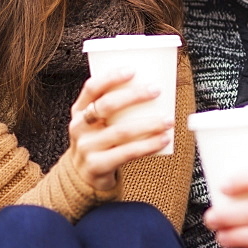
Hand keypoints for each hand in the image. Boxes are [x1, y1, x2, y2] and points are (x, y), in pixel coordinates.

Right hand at [67, 71, 173, 191]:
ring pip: (121, 131)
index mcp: (80, 110)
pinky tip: (163, 139)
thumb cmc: (99, 141)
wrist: (83, 176)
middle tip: (156, 90)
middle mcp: (79, 127)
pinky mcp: (97, 165)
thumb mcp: (98, 122)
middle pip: (107, 106)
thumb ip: (113, 107)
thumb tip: (150, 88)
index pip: (92, 88)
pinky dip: (148, 145)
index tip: (132, 71)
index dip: (110, 77)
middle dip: (134, 96)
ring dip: (149, 124)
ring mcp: (86, 147)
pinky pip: (127, 153)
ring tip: (168, 120)